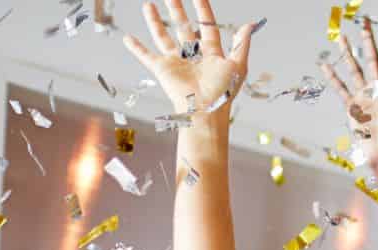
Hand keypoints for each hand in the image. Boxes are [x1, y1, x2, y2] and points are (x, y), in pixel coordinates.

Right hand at [123, 0, 255, 119]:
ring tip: (148, 5)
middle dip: (176, 10)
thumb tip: (250, 25)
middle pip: (183, 28)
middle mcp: (192, 56)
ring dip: (154, 21)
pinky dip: (136, 48)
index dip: (203, 11)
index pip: (206, 27)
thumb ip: (242, 44)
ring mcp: (176, 62)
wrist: (205, 110)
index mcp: (210, 54)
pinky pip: (146, 56)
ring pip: (163, 36)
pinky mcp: (162, 69)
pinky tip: (127, 38)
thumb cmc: (223, 91)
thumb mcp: (237, 65)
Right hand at [320, 20, 377, 170]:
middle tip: (364, 23)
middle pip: (372, 59)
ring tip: (340, 37)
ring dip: (348, 53)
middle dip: (368, 41)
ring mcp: (364, 96)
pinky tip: (325, 65)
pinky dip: (332, 77)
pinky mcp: (352, 107)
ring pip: (354, 69)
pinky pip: (340, 89)